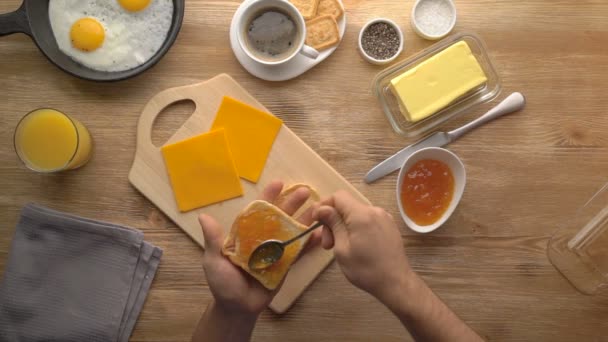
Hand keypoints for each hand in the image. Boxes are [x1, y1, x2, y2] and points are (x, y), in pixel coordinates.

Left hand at [199, 180, 317, 317]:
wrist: (237, 308)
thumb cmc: (222, 283)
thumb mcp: (214, 259)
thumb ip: (213, 239)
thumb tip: (203, 216)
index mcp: (246, 234)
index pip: (258, 211)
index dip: (268, 197)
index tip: (278, 183)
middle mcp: (262, 239)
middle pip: (279, 217)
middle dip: (292, 204)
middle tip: (304, 191)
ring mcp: (275, 252)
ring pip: (291, 231)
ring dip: (305, 219)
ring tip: (319, 208)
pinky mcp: (285, 265)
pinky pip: (298, 252)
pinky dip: (309, 244)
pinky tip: (320, 234)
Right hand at [313, 190, 412, 302]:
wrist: (396, 283)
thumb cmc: (366, 269)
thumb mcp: (342, 248)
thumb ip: (333, 224)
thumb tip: (322, 208)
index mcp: (361, 214)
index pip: (338, 196)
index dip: (324, 205)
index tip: (316, 221)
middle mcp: (374, 210)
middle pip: (347, 205)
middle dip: (333, 220)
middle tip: (327, 244)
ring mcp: (384, 217)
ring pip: (356, 213)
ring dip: (344, 225)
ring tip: (340, 246)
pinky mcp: (389, 226)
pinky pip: (367, 220)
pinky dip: (356, 227)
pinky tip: (355, 245)